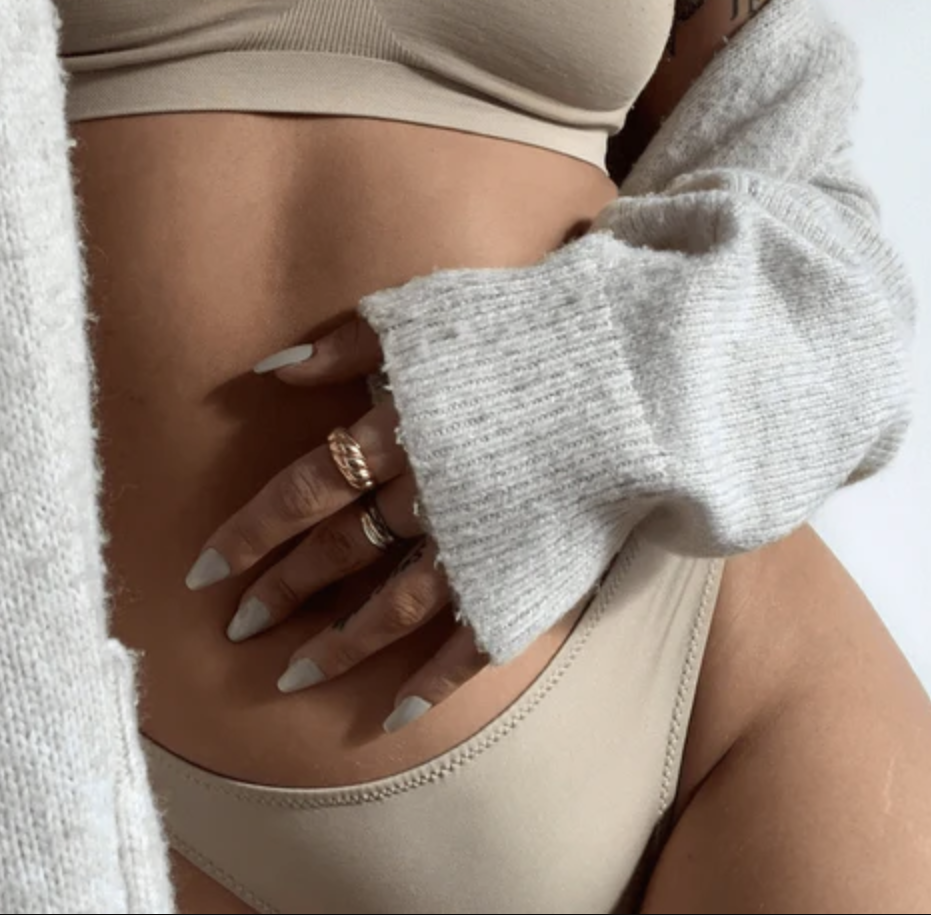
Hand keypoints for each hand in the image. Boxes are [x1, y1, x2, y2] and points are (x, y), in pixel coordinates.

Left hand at [183, 315, 488, 732]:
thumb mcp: (427, 316)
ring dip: (337, 645)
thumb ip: (345, 343)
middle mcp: (424, 497)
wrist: (631, 373)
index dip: (249, 533)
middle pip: (335, 553)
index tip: (202, 572)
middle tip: (238, 630)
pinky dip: (433, 683)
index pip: (301, 493)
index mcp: (397, 433)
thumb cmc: (526, 330)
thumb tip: (267, 369)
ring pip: (390, 608)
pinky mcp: (522, 579)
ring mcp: (475, 546)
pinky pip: (471, 645)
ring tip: (292, 677)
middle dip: (281, 592)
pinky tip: (396, 713)